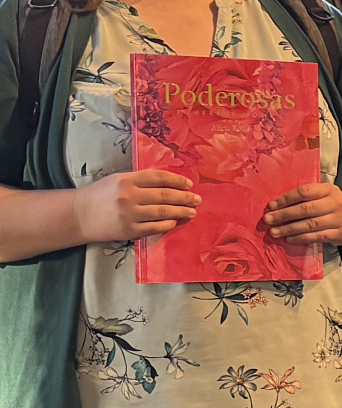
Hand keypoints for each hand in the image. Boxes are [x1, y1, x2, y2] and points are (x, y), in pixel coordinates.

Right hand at [74, 169, 196, 241]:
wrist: (78, 216)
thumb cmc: (99, 196)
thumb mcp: (117, 180)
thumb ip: (140, 181)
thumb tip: (169, 183)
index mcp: (126, 180)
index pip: (159, 177)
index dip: (177, 180)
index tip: (189, 184)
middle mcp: (128, 196)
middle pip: (165, 195)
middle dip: (185, 198)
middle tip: (197, 199)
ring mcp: (129, 214)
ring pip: (164, 212)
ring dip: (182, 212)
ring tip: (192, 212)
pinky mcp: (129, 230)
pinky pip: (155, 227)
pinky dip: (168, 224)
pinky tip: (175, 222)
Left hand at [264, 181, 341, 244]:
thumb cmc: (329, 206)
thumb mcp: (322, 195)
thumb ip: (304, 198)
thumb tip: (276, 206)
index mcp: (328, 190)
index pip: (305, 192)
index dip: (286, 199)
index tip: (272, 205)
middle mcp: (335, 203)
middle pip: (306, 209)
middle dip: (284, 215)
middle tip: (268, 220)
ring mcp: (338, 220)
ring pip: (310, 224)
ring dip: (289, 229)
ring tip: (274, 232)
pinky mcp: (338, 234)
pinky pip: (316, 237)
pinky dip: (301, 238)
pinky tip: (289, 239)